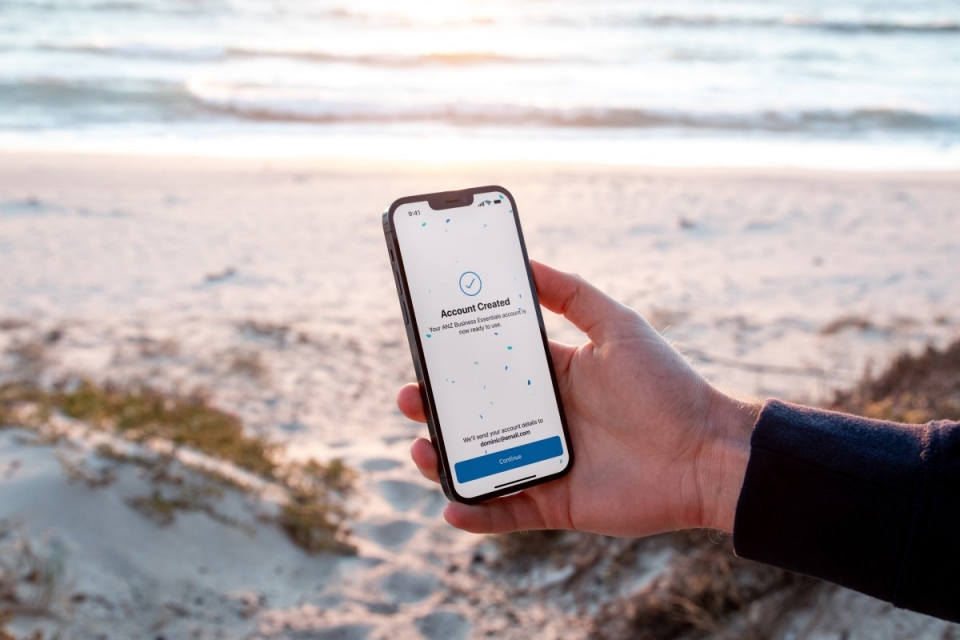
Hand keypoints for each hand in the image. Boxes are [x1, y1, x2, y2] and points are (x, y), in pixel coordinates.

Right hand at [397, 261, 758, 535]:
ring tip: (422, 449)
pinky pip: (505, 512)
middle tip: (409, 399)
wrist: (708, 453)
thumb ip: (571, 293)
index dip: (455, 361)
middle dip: (435, 409)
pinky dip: (475, 512)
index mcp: (552, 376)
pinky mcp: (556, 503)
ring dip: (444, 460)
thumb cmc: (666, 386)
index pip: (490, 367)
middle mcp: (543, 418)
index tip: (423, 349)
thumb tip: (526, 261)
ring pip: (479, 462)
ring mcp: (545, 462)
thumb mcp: (616, 326)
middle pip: (474, 415)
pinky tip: (451, 507)